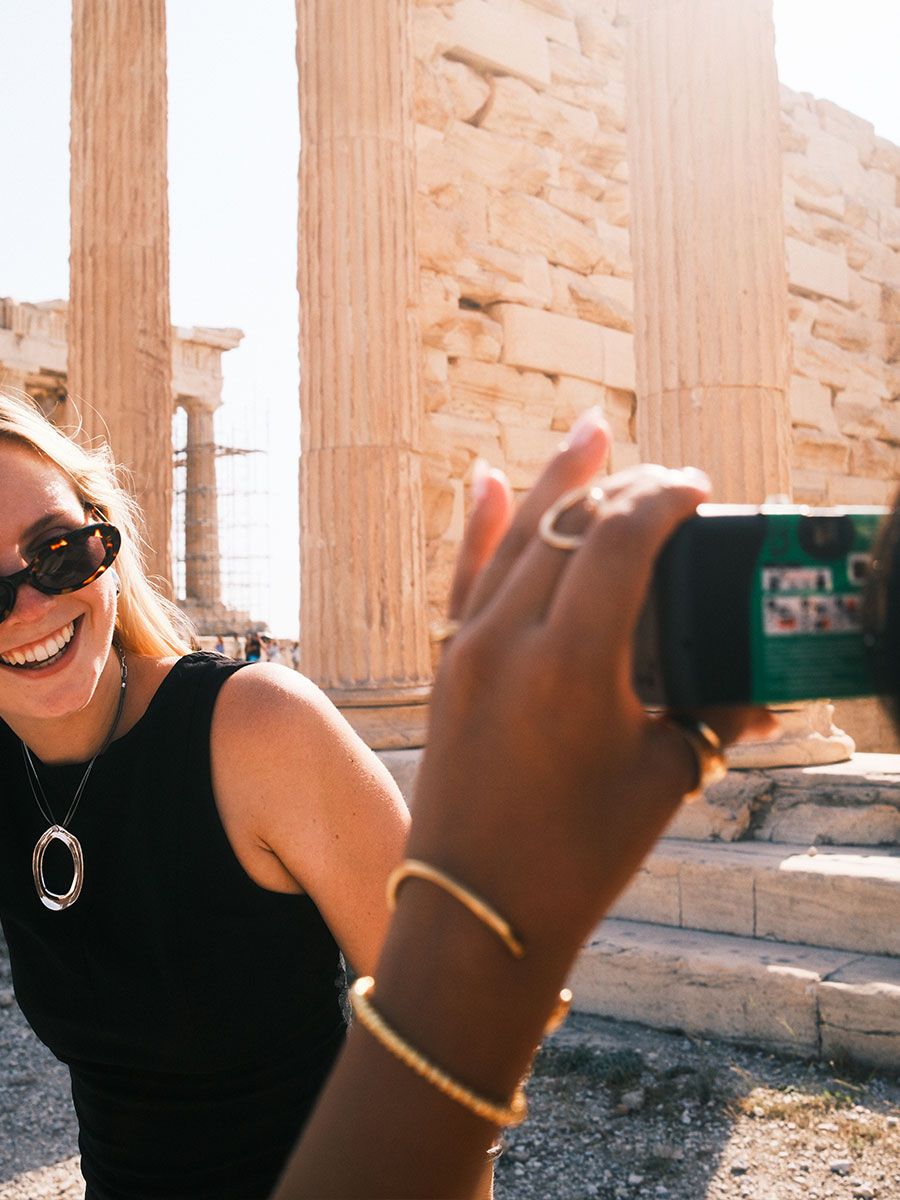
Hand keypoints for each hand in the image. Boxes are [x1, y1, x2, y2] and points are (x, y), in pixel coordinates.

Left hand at [411, 411, 774, 950]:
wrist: (477, 908)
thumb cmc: (577, 855)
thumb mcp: (661, 779)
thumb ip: (712, 718)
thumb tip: (763, 688)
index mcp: (570, 663)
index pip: (621, 540)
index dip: (665, 498)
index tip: (699, 486)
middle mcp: (509, 639)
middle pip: (569, 526)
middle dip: (624, 488)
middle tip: (668, 479)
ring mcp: (469, 647)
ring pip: (516, 537)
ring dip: (558, 482)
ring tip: (592, 430)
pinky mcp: (448, 664)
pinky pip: (465, 577)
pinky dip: (479, 525)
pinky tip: (485, 477)